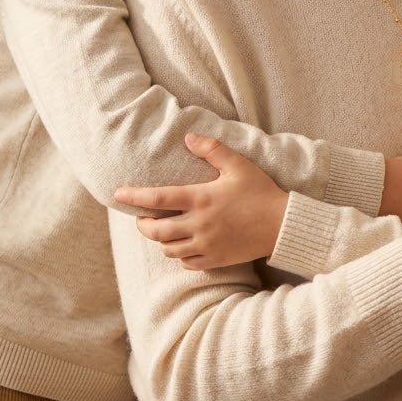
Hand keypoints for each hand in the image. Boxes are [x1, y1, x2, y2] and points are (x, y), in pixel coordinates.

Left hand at [113, 133, 287, 269]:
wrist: (282, 224)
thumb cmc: (260, 191)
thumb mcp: (238, 164)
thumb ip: (212, 150)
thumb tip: (188, 138)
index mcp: (201, 199)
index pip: (159, 198)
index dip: (135, 196)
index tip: (119, 193)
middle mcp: (199, 225)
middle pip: (156, 231)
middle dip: (143, 224)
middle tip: (141, 217)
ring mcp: (206, 245)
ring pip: (168, 249)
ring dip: (160, 240)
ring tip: (162, 230)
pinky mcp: (215, 259)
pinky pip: (187, 262)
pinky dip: (179, 255)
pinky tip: (183, 245)